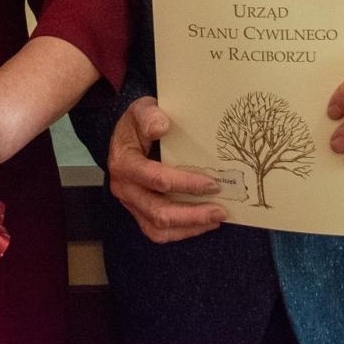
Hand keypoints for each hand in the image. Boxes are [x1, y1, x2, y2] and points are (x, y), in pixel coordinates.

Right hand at [107, 97, 225, 243]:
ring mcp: (130, 204)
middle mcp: (124, 189)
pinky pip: (157, 233)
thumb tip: (162, 126)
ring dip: (188, 227)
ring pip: (157, 229)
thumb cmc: (136, 124)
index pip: (157, 179)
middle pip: (158, 211)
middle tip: (220, 210)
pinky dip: (180, 232)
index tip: (212, 183)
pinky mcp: (138, 213)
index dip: (186, 184)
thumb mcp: (140, 110)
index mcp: (124, 164)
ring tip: (214, 220)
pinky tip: (201, 225)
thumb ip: (149, 115)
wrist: (124, 137)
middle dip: (192, 214)